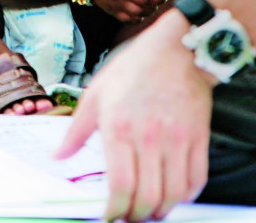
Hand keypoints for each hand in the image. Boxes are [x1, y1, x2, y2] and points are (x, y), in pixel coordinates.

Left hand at [57, 14, 212, 220]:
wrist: (176, 49)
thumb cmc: (132, 69)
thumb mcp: (96, 93)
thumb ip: (77, 131)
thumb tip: (57, 157)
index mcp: (119, 127)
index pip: (120, 186)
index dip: (115, 211)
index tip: (110, 216)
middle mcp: (149, 138)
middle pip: (147, 198)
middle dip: (136, 217)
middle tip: (129, 218)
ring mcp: (177, 140)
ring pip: (173, 196)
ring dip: (160, 212)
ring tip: (149, 211)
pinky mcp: (198, 139)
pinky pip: (196, 181)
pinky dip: (185, 197)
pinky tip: (173, 195)